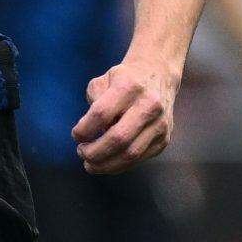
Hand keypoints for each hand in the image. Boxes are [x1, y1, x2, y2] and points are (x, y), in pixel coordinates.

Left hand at [76, 56, 179, 173]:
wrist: (159, 75)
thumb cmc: (124, 80)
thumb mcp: (104, 80)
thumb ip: (94, 102)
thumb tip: (92, 134)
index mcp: (129, 86)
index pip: (102, 114)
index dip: (84, 129)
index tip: (76, 135)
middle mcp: (149, 104)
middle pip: (118, 138)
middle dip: (94, 152)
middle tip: (81, 152)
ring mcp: (160, 123)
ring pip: (130, 154)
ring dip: (105, 165)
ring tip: (90, 164)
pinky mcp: (164, 138)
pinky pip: (139, 159)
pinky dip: (119, 165)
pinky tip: (107, 162)